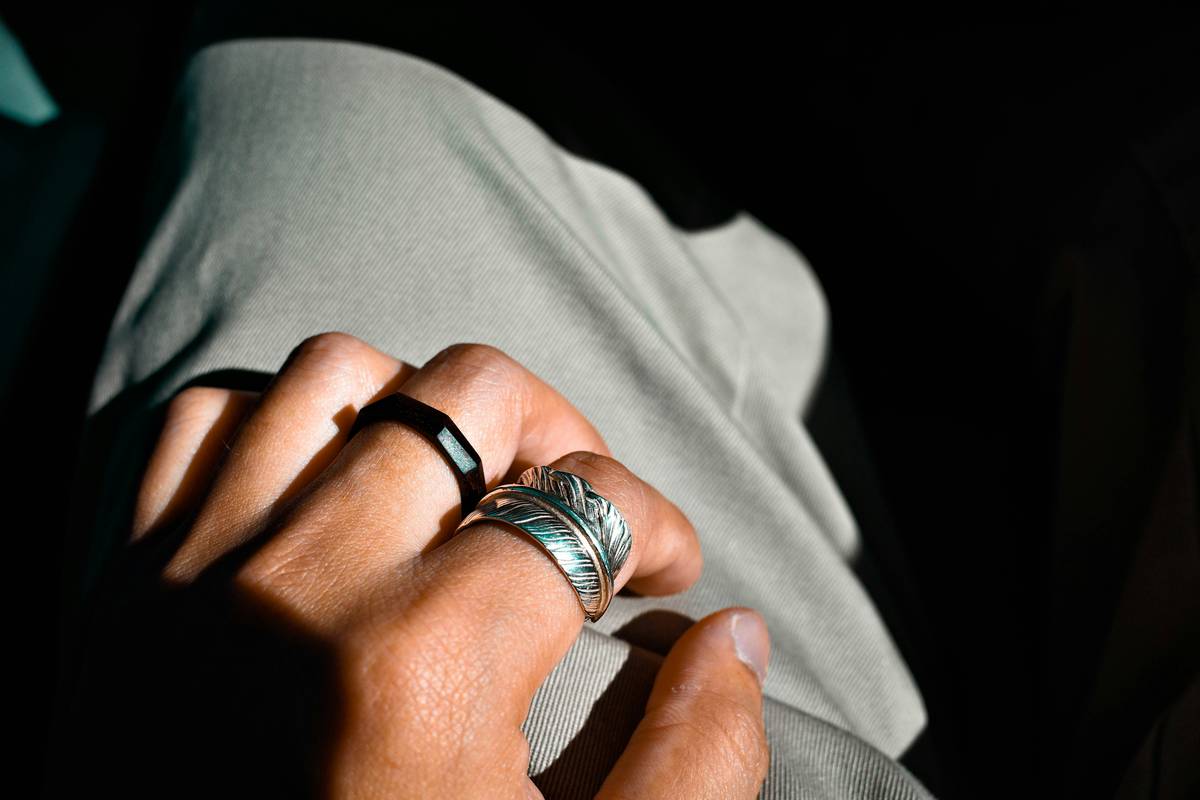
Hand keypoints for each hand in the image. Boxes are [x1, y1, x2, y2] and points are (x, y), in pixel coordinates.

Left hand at [75, 335, 769, 797]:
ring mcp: (195, 572)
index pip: (586, 503)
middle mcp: (300, 587)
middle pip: (471, 393)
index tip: (667, 565)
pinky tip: (337, 487)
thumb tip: (738, 634)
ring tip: (465, 486)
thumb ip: (695, 764)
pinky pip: (210, 418)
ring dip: (426, 408)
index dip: (658, 522)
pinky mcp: (124, 586)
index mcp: (421, 668)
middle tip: (582, 506)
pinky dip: (285, 421)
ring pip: (339, 373)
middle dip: (562, 434)